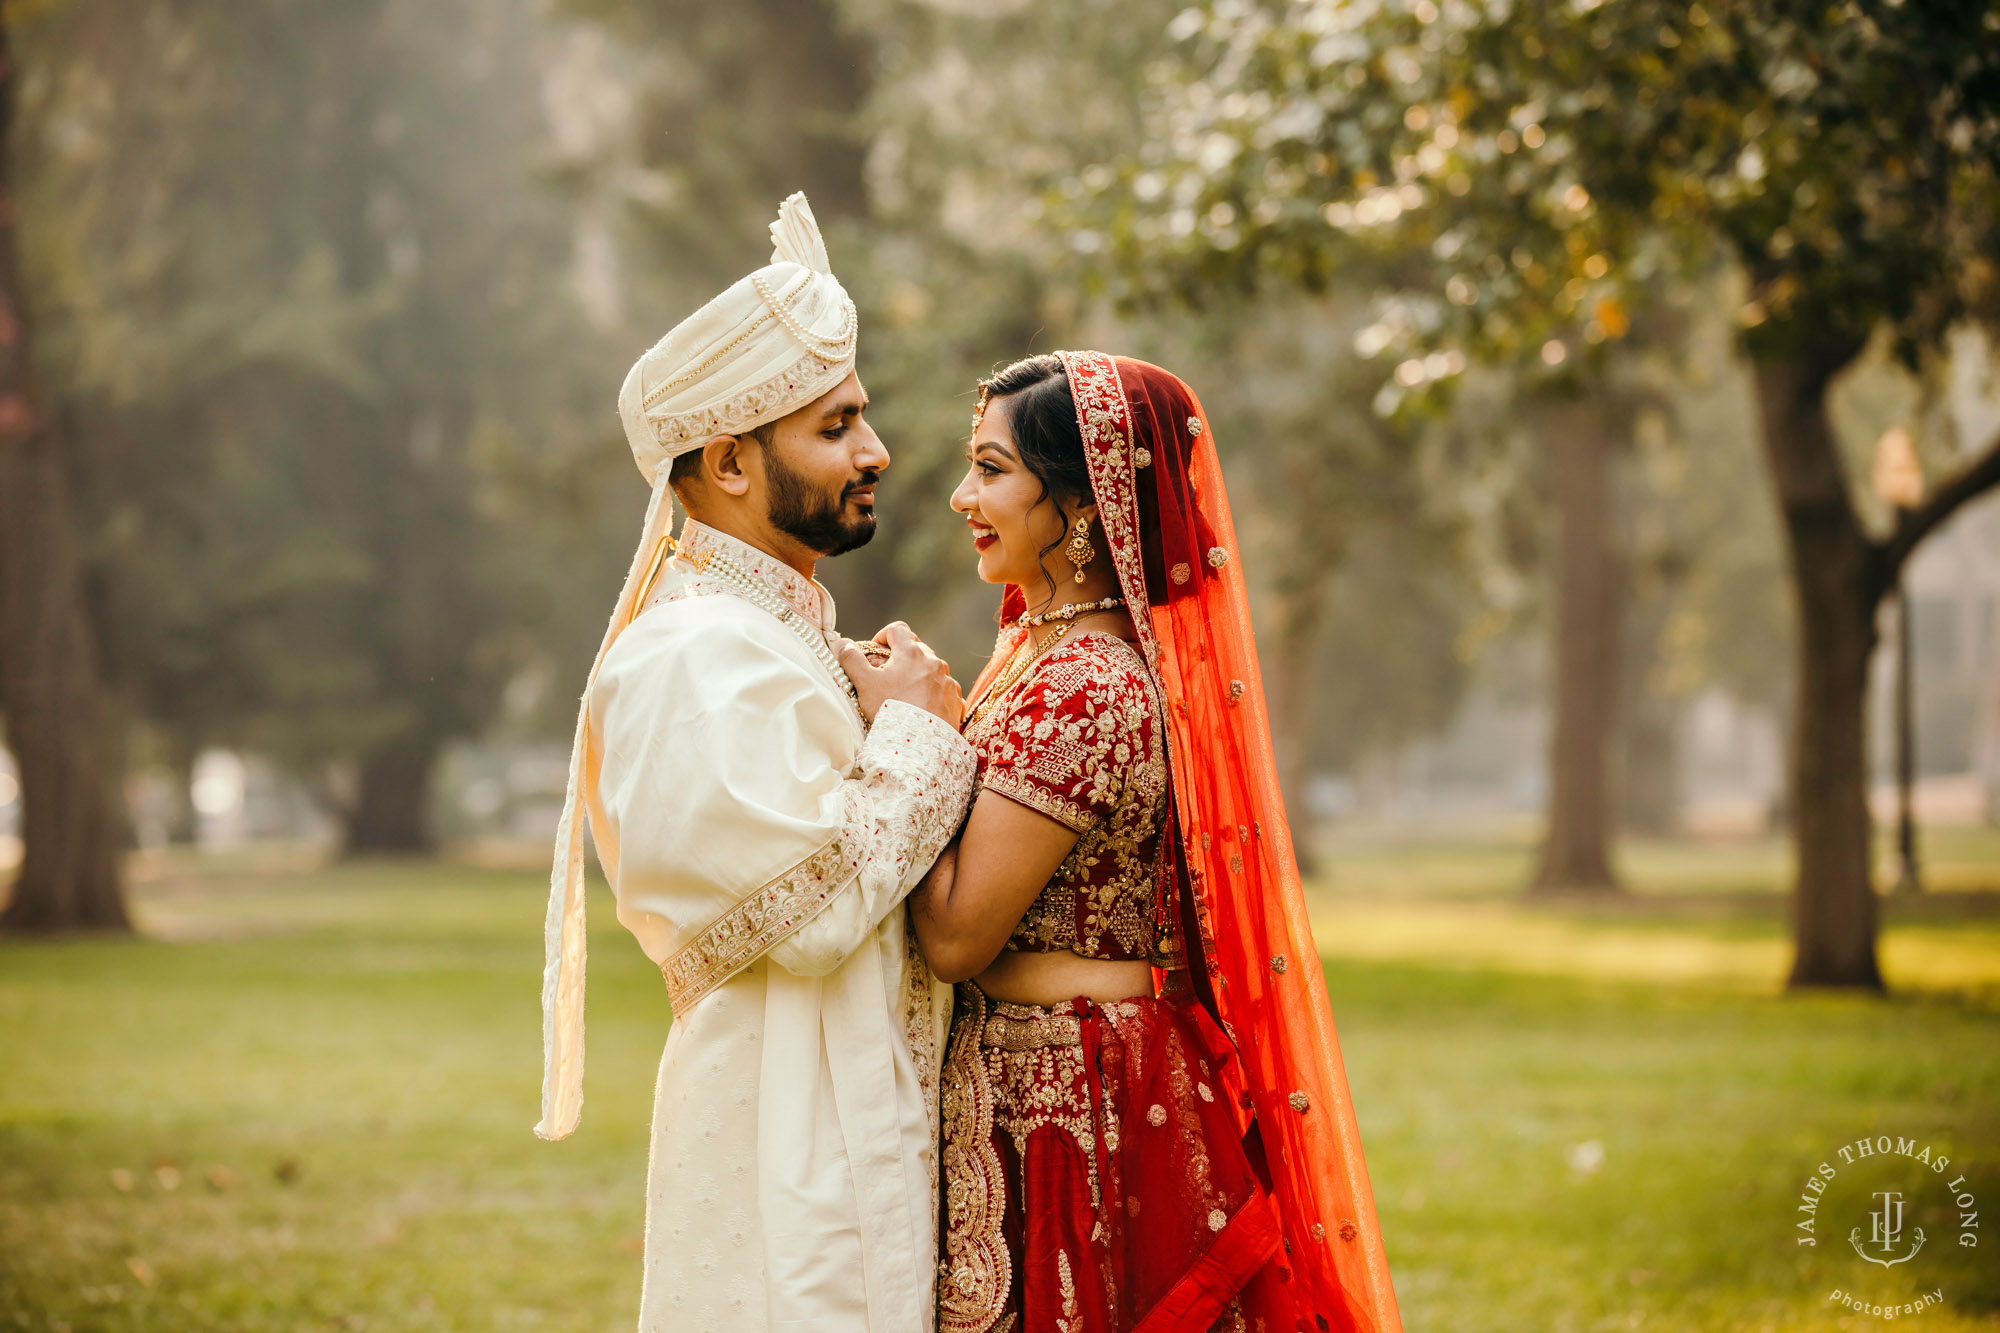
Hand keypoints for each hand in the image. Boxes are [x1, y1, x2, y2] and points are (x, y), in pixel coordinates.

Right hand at [837, 622, 962, 726]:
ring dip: (919, 674)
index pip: (898, 629)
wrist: (918, 744)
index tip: (875, 650)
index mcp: (911, 653)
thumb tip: (841, 644)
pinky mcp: (955, 699)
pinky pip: (944, 688)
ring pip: (932, 669)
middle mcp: (933, 662)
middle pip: (916, 648)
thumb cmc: (890, 710)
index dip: (883, 636)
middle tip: (888, 674)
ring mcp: (947, 681)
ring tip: (906, 693)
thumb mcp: (865, 683)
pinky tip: (922, 707)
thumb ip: (851, 660)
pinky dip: (933, 692)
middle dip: (901, 656)